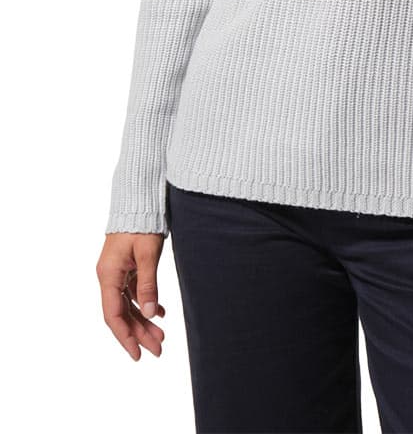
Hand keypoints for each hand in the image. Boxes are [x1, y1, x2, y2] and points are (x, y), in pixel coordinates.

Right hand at [97, 233, 166, 359]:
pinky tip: (161, 312)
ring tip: (162, 336)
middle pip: (122, 313)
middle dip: (139, 333)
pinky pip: (134, 292)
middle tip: (158, 350)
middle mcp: (109, 276)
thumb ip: (148, 283)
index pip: (114, 315)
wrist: (138, 200)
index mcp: (108, 275)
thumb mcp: (147, 253)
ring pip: (129, 304)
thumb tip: (150, 313)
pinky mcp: (126, 267)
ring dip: (144, 320)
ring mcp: (117, 272)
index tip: (137, 354)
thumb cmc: (141, 222)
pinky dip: (147, 302)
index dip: (125, 337)